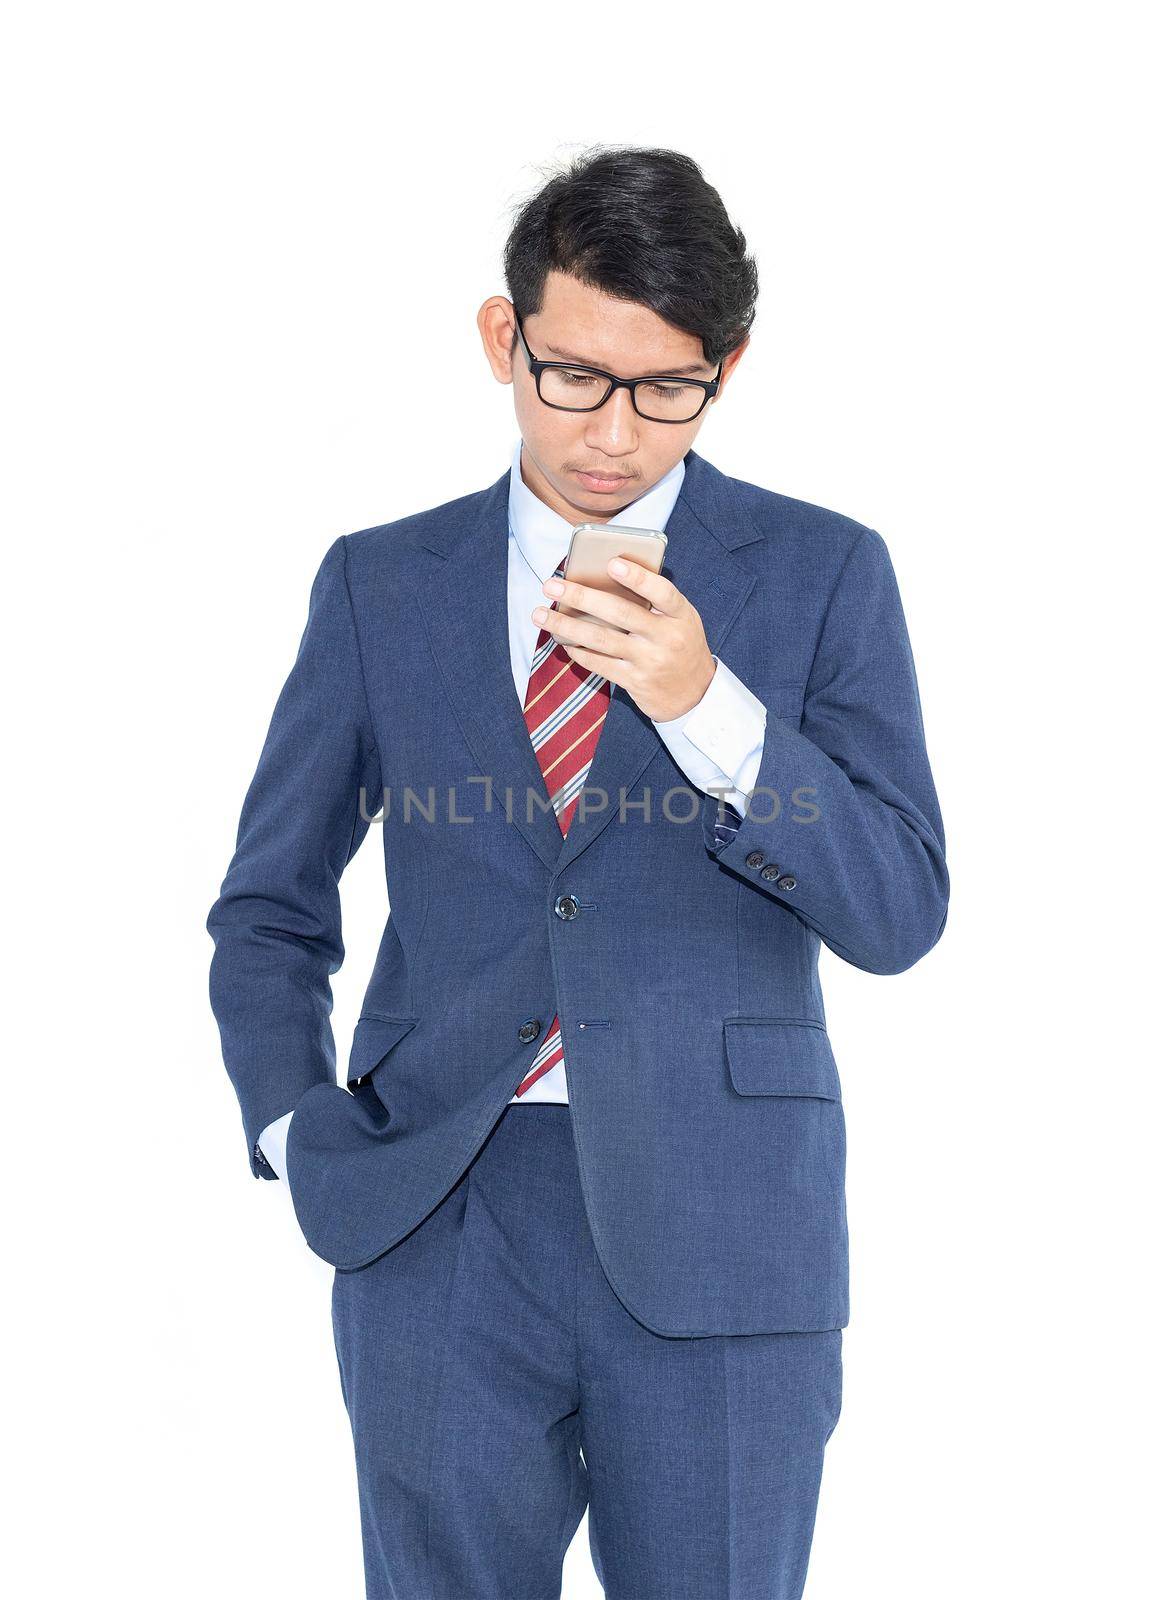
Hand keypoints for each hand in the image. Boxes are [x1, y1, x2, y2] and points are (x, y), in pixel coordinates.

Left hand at [531, 558, 714, 722]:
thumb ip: (655, 601)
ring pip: (601, 639)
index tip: (611, 562)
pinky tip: (562, 639)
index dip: (637, 578)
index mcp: (681, 615)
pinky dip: (578, 650)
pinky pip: (599, 663)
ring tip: (540, 614)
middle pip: (620, 613)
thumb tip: (606, 577)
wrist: (695, 696)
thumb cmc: (680, 645)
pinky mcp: (635, 681)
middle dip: (581, 596)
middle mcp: (667, 638)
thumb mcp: (680, 620)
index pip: (662, 592)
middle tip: (551, 585)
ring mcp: (650, 661)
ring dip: (566, 625)